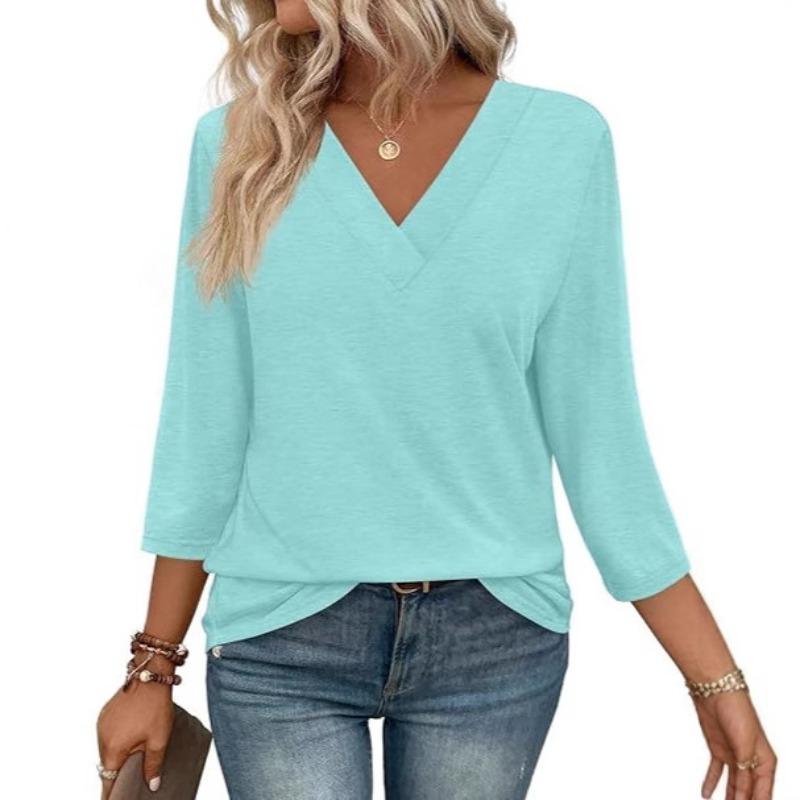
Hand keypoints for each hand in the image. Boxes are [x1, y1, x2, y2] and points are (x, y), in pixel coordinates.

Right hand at [96, 656, 174, 798]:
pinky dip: (117, 740)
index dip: (111, 795)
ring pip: (107, 750)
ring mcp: (102, 725)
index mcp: (113, 749)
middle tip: (131, 778)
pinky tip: (132, 736)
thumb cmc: (155, 705)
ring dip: (118, 755)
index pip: (107, 781)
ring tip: (135, 755)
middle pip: (107, 766)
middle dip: (118, 773)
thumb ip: (153, 765)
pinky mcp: (105, 715)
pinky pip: (108, 735)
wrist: (151, 674)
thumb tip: (151, 785)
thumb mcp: (159, 739)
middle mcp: (102, 738)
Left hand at [692, 689, 776, 799]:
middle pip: (749, 791)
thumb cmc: (737, 711)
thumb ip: (745, 771)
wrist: (715, 689)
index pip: (763, 793)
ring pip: (734, 785)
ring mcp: (735, 755)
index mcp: (766, 761)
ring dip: (729, 797)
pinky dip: (711, 783)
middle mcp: (752, 760)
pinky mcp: (719, 749)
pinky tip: (705, 794)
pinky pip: (716, 771)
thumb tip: (744, 794)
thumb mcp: (744, 745)